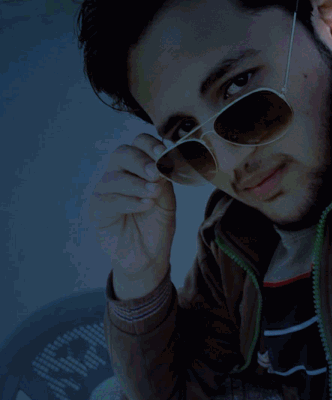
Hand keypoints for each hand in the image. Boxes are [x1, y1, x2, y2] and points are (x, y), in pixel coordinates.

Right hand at [88, 133, 175, 277]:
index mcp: (136, 167)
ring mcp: (105, 192)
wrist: (148, 256)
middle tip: (156, 173)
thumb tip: (163, 161)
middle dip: (140, 161)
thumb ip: (165, 180)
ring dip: (137, 184)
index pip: (138, 143)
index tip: (164, 153)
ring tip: (154, 194)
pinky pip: (108, 200)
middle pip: (122, 154)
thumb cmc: (156, 225)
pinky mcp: (97, 211)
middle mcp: (118, 174)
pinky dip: (129, 201)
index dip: (150, 145)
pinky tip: (144, 206)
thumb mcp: (167, 200)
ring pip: (114, 177)